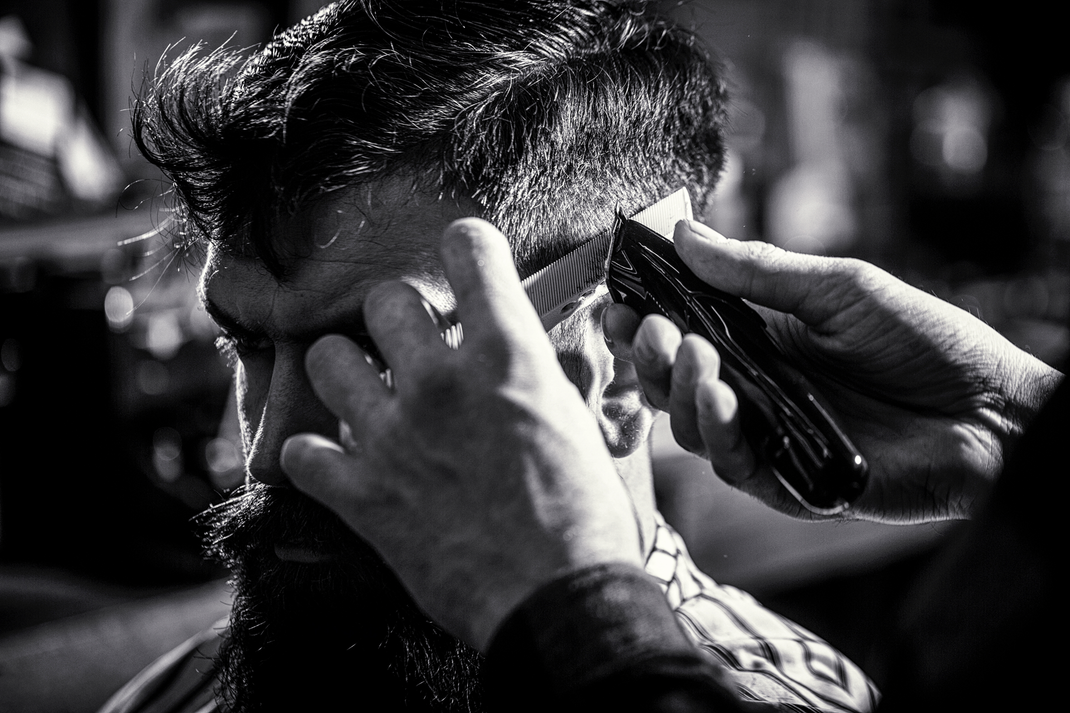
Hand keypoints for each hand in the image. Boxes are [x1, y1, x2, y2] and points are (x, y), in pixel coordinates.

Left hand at [280, 218, 641, 650]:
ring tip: (367, 397)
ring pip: (326, 360)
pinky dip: (315, 456)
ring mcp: (393, 437)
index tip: (465, 262)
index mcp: (508, 357)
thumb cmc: (587, 518)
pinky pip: (299, 452)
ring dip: (346, 374)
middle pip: (384, 302)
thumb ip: (542, 380)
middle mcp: (441, 381)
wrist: (559, 601)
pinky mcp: (361, 496)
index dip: (466, 247)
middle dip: (399, 320)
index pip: (469, 250)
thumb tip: (528, 356)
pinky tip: (337, 464)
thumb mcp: (580, 428)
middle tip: (415, 351)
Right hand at [603, 219, 1061, 522]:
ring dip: (678, 390)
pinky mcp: (789, 483)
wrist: (994, 412)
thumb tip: (682, 233)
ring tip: (691, 355)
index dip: (645, 316)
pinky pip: (733, 464)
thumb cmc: (925, 342)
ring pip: (691, 425)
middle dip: (649, 355)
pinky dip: (716, 432)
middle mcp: (755, 391)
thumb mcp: (838, 289)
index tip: (619, 296)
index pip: (684, 330)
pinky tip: (720, 399)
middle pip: (673, 382)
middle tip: (648, 327)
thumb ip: (757, 270)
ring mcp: (769, 437)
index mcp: (762, 341)